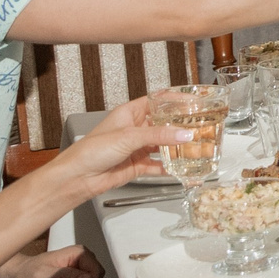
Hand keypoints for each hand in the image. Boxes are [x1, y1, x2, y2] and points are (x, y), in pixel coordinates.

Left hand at [44, 100, 189, 202]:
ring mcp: (137, 148)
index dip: (176, 99)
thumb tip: (184, 134)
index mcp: (129, 114)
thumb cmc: (90, 151)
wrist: (77, 177)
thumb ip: (158, 135)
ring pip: (164, 144)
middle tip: (201, 125)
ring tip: (196, 146)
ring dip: (178, 146)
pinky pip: (159, 165)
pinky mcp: (138, 165)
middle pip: (164, 123)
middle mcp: (135, 129)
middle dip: (182, 124)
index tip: (195, 101)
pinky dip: (171, 167)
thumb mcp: (127, 137)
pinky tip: (181, 167)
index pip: (158, 100)